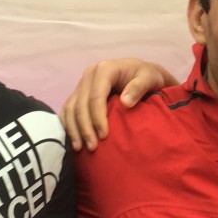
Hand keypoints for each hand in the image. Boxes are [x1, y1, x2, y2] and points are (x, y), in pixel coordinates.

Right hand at [61, 58, 178, 151]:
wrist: (142, 75)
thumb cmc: (148, 77)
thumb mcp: (150, 78)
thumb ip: (139, 87)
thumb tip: (125, 103)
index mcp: (105, 69)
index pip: (96, 96)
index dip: (98, 117)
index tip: (104, 136)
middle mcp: (90, 75)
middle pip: (81, 104)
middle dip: (85, 127)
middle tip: (93, 147)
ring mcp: (82, 84)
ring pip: (70, 108)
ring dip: (74, 129)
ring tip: (80, 148)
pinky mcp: (78, 94)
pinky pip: (67, 110)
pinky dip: (68, 125)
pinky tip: (73, 140)